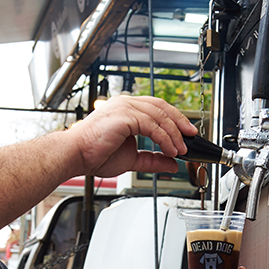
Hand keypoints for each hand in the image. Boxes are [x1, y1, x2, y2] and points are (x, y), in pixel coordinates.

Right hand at [68, 96, 198, 178]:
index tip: (186, 133)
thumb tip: (172, 164)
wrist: (76, 156)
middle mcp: (126, 104)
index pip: (157, 108)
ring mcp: (125, 107)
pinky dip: (164, 137)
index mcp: (126, 109)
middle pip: (162, 107)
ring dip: (174, 134)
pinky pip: (152, 125)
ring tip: (181, 149)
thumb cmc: (94, 155)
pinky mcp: (124, 115)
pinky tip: (170, 150)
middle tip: (192, 137)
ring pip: (160, 115)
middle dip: (180, 122)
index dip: (175, 119)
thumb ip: (153, 160)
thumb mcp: (132, 159)